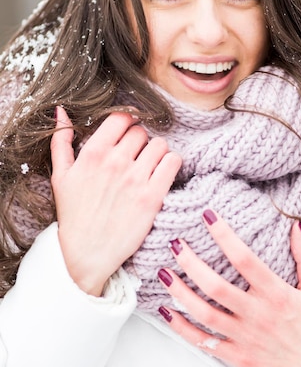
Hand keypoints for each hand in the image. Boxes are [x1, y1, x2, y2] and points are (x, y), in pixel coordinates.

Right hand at [51, 106, 181, 295]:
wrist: (87, 254)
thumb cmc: (74, 216)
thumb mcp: (60, 176)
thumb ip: (61, 141)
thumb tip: (62, 111)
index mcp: (93, 153)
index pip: (121, 118)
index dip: (126, 123)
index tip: (126, 134)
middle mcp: (116, 162)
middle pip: (141, 131)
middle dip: (139, 140)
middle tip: (135, 156)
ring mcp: (136, 179)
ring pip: (160, 144)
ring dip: (157, 152)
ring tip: (149, 166)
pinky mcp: (153, 197)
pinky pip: (173, 162)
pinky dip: (171, 163)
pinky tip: (162, 173)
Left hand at [157, 211, 300, 366]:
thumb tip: (297, 227)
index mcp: (277, 295)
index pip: (245, 260)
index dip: (224, 236)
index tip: (208, 216)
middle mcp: (258, 315)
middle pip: (216, 286)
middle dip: (191, 263)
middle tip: (175, 244)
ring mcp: (245, 338)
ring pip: (204, 314)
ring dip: (180, 293)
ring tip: (163, 273)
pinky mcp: (238, 358)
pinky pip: (204, 342)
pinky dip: (182, 328)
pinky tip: (167, 311)